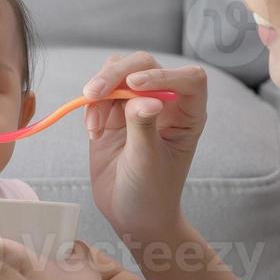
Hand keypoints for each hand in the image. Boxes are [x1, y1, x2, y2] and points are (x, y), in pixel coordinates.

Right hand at [84, 53, 207, 241]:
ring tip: (93, 123)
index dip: (163, 74)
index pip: (188, 78)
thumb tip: (145, 99)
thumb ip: (144, 128)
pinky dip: (91, 106)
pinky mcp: (113, 112)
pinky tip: (93, 133)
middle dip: (117, 73)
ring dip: (100, 88)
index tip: (136, 85)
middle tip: (94, 92)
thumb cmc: (150, 193)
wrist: (130, 214)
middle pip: (144, 64)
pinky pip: (100, 92)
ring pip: (118, 70)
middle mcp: (165, 102)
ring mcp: (136, 104)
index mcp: (188, 114)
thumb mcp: (148, 162)